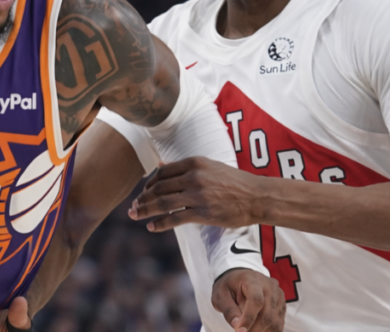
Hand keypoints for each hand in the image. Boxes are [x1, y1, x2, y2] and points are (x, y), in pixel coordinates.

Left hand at [128, 157, 263, 231]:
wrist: (256, 196)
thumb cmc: (233, 181)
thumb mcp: (209, 166)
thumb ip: (184, 166)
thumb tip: (160, 165)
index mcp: (194, 163)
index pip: (162, 173)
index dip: (148, 184)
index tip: (142, 192)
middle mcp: (194, 177)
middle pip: (159, 188)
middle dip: (142, 198)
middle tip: (133, 206)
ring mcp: (198, 195)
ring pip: (163, 203)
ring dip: (145, 210)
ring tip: (135, 215)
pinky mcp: (203, 213)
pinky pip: (175, 219)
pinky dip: (160, 223)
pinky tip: (151, 227)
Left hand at [212, 268, 284, 331]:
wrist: (240, 279)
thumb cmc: (229, 286)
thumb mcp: (221, 295)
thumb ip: (228, 310)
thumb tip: (237, 326)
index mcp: (253, 280)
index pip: (256, 300)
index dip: (249, 318)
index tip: (239, 330)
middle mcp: (270, 286)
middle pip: (268, 314)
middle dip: (254, 329)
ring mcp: (278, 296)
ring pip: (275, 322)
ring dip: (261, 331)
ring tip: (248, 331)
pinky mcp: (282, 305)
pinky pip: (279, 324)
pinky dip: (268, 331)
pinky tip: (257, 330)